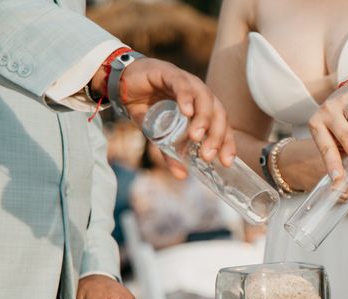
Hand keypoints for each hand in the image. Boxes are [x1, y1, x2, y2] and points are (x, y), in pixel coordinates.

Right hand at [91, 57, 235, 178]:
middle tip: (208, 155)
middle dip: (216, 135)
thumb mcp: (159, 134)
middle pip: (217, 113)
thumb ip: (170, 151)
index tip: (226, 162)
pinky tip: (186, 112)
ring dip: (203, 118)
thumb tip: (182, 175)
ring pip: (204, 98)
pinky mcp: (169, 73)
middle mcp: (199, 93)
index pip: (222, 125)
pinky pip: (182, 84)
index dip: (226, 143)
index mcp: (202, 107)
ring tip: (196, 136)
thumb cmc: (146, 106)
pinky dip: (185, 97)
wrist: (121, 83)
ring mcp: (186, 82)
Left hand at [308, 80, 347, 180]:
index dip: (333, 165)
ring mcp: (345, 100)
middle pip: (346, 137)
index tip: (339, 182)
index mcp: (317, 125)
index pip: (326, 148)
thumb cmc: (343, 122)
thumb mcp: (336, 138)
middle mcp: (328, 111)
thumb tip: (345, 190)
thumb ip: (342, 157)